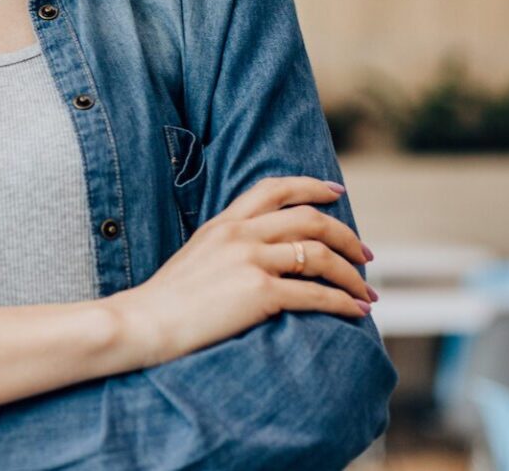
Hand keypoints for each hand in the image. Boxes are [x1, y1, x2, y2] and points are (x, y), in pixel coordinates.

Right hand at [105, 176, 375, 367]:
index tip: (336, 191)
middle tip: (365, 255)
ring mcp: (250, 261)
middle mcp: (240, 234)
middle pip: (310, 219)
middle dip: (346, 235)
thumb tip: (258, 256)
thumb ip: (226, 247)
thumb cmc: (165, 301)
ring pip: (320, 255)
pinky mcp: (259, 293)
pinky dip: (343, 302)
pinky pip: (315, 294)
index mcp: (224, 222)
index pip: (274, 188)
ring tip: (366, 291)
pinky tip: (356, 311)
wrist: (142, 322)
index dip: (311, 186)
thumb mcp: (196, 256)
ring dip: (351, 274)